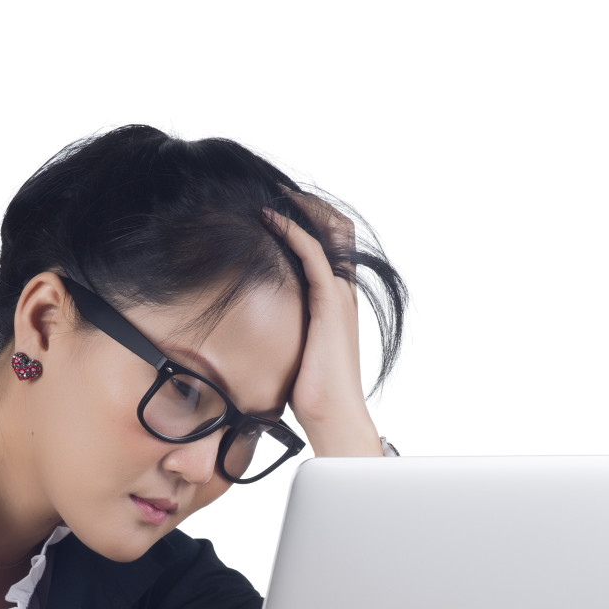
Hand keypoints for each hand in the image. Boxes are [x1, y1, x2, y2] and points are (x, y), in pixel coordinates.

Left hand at [262, 192, 382, 456]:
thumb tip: (265, 328)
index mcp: (339, 300)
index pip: (334, 243)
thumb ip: (290, 330)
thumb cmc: (314, 391)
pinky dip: (291, 230)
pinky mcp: (329, 304)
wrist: (333, 415)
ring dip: (299, 209)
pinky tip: (269, 219)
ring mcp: (339, 295)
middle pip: (337, 229)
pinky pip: (312, 253)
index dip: (312, 219)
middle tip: (277, 193)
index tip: (281, 207)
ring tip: (271, 196)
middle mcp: (344, 291)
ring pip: (328, 232)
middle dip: (308, 205)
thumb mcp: (300, 350)